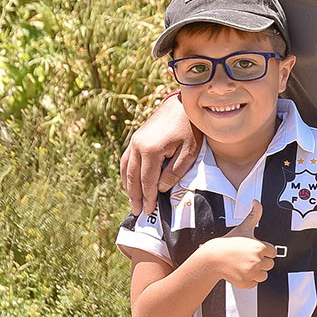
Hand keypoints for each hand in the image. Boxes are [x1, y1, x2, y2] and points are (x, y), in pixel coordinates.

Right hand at [120, 95, 201, 215]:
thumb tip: (161, 188)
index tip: (149, 211)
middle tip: (137, 212)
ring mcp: (135, 141)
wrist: (182, 104)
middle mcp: (138, 146)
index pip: (147, 181)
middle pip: (133, 177)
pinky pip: (126, 159)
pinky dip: (126, 173)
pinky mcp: (136, 138)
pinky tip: (130, 182)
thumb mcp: (188, 152)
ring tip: (132, 201)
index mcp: (150, 150)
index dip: (148, 198)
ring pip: (126, 168)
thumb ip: (175, 172)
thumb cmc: (189, 128)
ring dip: (128, 186)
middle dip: (135, 196)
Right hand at [204, 203, 276, 288]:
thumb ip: (254, 215)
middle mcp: (257, 261)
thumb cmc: (228, 244)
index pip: (273, 252)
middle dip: (261, 261)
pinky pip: (255, 283)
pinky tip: (241, 272)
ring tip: (245, 264)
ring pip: (264, 275)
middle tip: (248, 257)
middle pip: (270, 264)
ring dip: (257, 271)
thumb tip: (256, 202)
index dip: (264, 250)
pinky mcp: (246, 283)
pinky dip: (250, 280)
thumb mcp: (243, 228)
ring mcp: (252, 273)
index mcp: (260, 248)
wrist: (213, 258)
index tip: (254, 249)